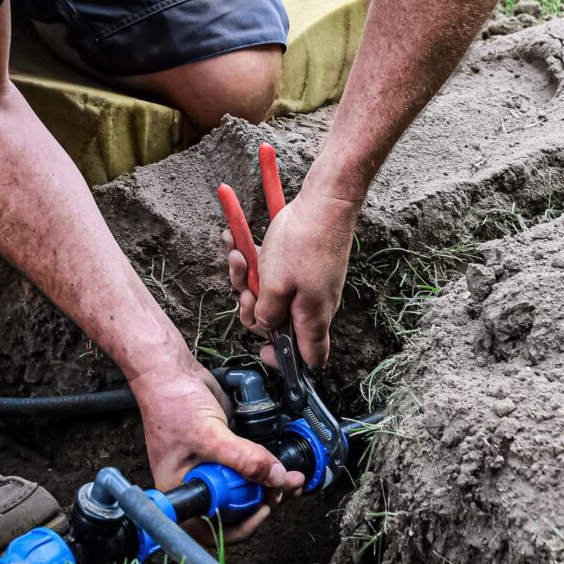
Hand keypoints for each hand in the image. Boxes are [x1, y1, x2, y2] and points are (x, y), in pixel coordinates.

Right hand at [131, 364, 303, 539]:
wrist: (172, 375)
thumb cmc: (171, 405)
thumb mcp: (209, 436)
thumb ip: (243, 458)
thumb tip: (274, 477)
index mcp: (182, 493)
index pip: (212, 528)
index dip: (242, 524)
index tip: (264, 506)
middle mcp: (198, 486)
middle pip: (235, 510)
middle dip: (263, 502)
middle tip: (284, 488)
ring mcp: (213, 471)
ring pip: (246, 491)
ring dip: (270, 488)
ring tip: (291, 479)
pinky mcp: (226, 455)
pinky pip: (249, 471)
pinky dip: (266, 470)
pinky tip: (281, 466)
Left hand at [225, 190, 360, 367]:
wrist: (325, 202)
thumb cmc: (302, 242)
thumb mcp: (273, 286)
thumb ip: (266, 315)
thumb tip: (266, 327)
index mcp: (312, 319)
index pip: (309, 360)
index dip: (285, 361)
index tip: (262, 348)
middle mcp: (315, 307)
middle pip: (279, 324)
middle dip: (254, 308)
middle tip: (247, 289)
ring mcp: (311, 287)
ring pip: (273, 295)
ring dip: (249, 278)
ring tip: (238, 253)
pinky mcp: (306, 268)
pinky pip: (276, 274)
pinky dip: (257, 262)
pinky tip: (239, 242)